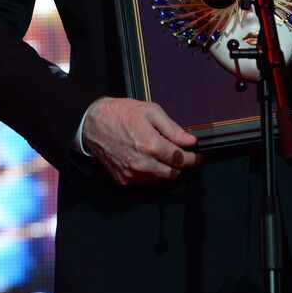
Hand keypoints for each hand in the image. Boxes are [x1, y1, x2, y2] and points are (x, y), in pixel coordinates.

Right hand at [81, 97, 200, 185]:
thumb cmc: (122, 113)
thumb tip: (190, 141)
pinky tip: (147, 159)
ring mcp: (131, 174)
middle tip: (182, 155)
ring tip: (161, 154)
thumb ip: (173, 128)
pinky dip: (150, 173)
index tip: (198, 157)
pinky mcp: (123, 179)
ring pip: (159, 179)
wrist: (93, 123)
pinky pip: (144, 181)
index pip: (180, 159)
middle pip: (172, 173)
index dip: (193, 159)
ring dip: (165, 169)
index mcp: (151, 145)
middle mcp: (142, 163)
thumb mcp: (151, 111)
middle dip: (180, 165)